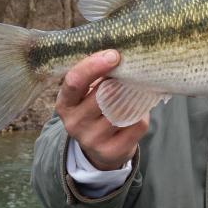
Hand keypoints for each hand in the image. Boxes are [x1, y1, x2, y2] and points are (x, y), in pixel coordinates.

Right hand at [55, 50, 148, 170]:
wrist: (99, 148)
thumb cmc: (96, 108)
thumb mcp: (87, 92)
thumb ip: (98, 76)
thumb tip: (121, 56)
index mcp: (65, 103)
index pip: (75, 81)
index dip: (94, 66)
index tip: (114, 55)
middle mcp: (74, 123)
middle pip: (102, 95)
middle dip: (121, 81)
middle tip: (133, 72)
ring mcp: (91, 140)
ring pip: (122, 110)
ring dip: (134, 97)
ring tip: (136, 91)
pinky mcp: (111, 151)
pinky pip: (136, 125)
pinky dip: (142, 115)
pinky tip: (137, 112)